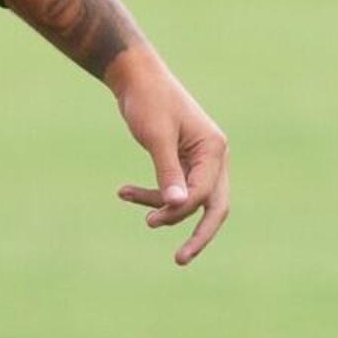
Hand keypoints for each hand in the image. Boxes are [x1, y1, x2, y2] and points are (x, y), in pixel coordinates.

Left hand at [112, 63, 231, 265]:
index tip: (151, 219)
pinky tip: (122, 192)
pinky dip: (152, 193)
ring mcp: (199, 160)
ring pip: (188, 199)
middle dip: (198, 234)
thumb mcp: (156, 137)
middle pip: (214, 206)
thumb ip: (167, 172)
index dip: (180, 210)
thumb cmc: (148, 101)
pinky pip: (173, 188)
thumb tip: (178, 206)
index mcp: (214, 150)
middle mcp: (213, 157)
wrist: (135, 77)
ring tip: (130, 204)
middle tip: (180, 260)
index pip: (205, 194)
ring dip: (160, 206)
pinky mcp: (182, 160)